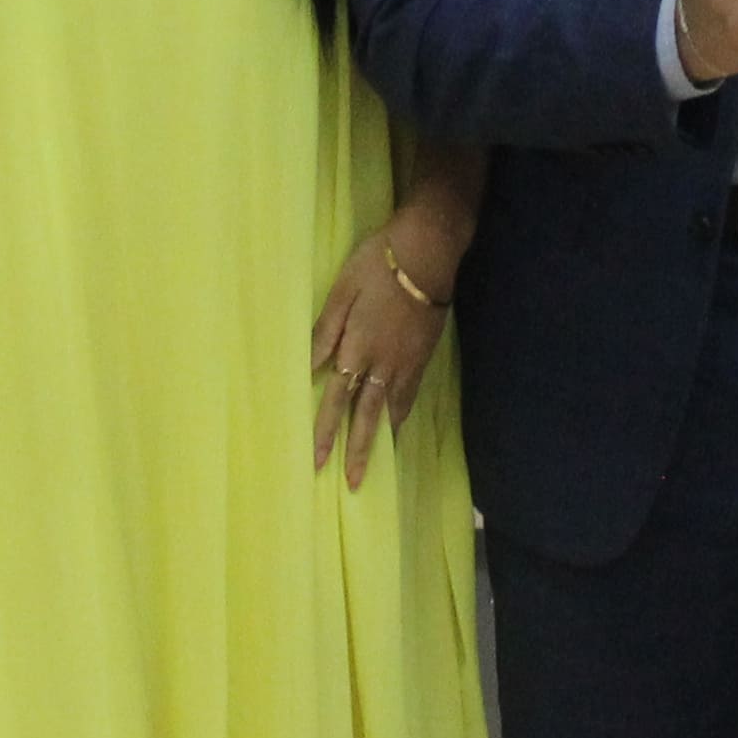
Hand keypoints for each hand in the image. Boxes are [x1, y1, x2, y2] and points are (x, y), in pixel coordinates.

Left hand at [311, 223, 450, 479]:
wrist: (427, 253)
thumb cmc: (376, 265)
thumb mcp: (341, 291)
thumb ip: (325, 331)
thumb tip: (310, 367)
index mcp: (357, 348)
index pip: (337, 399)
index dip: (326, 430)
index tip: (317, 460)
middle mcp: (382, 364)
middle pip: (367, 416)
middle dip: (357, 451)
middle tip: (351, 484)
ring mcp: (406, 363)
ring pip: (391, 412)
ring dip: (380, 441)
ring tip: (374, 467)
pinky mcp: (422, 357)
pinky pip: (409, 396)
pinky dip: (401, 418)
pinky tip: (397, 428)